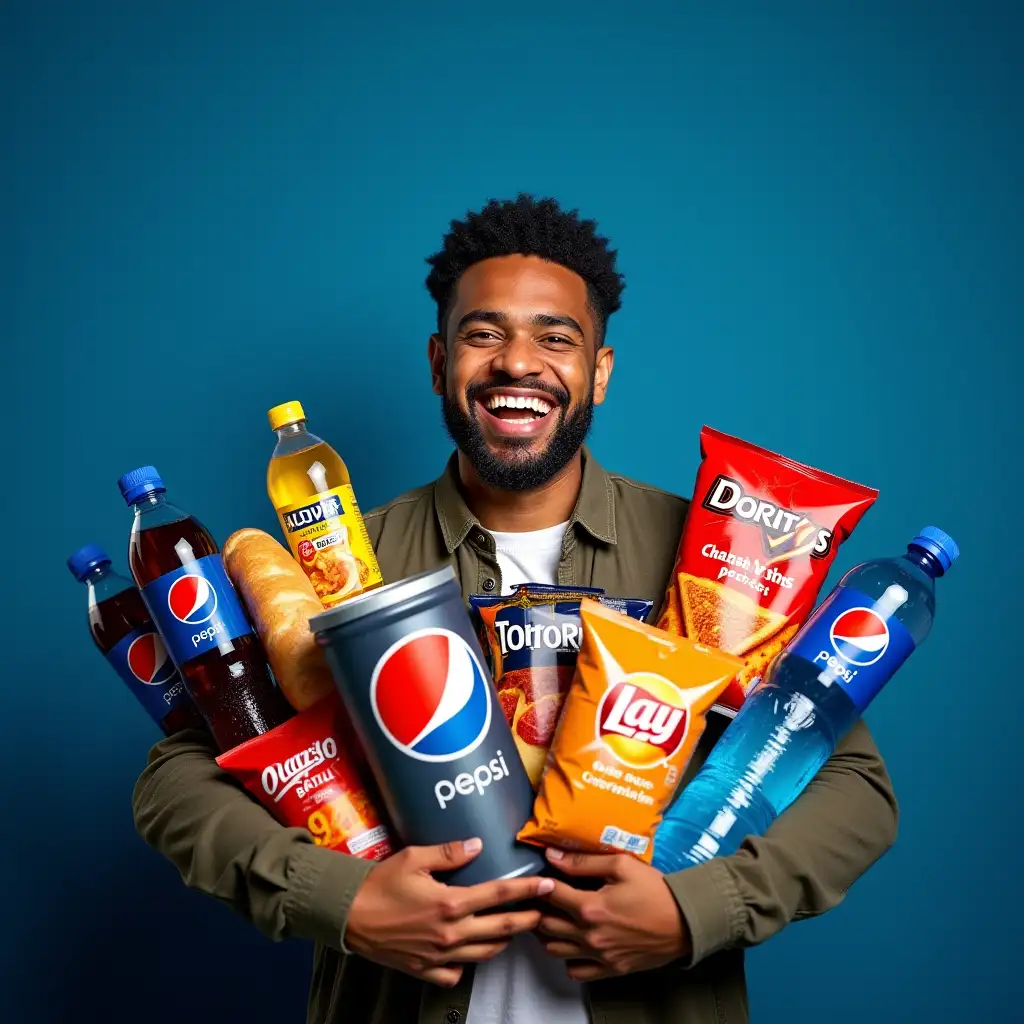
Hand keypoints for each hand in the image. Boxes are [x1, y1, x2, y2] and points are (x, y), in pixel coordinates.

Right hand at [344, 837, 552, 987]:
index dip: (527, 890)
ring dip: (505, 940)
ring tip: (516, 928)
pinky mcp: (426, 970)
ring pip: (485, 953)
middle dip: (528, 919)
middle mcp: (450, 933)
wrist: (348, 916)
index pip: (499, 895)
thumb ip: (449, 852)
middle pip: (502, 928)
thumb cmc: (380, 884)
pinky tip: (472, 950)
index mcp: (450, 903)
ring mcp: (440, 956)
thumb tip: (478, 845)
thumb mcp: (413, 858)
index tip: (548, 885)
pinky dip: (469, 964)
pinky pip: (458, 973)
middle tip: (546, 911)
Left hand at [537, 848, 689, 981]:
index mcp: (590, 907)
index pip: (550, 895)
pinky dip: (568, 958)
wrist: (685, 923)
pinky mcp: (609, 969)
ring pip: (555, 950)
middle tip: (541, 898)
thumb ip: (584, 862)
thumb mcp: (621, 865)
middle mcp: (589, 935)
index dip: (540, 884)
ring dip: (548, 934)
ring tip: (554, 918)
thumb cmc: (654, 890)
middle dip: (539, 908)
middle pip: (546, 924)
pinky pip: (575, 970)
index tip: (540, 878)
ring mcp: (599, 956)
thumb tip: (552, 855)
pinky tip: (574, 943)